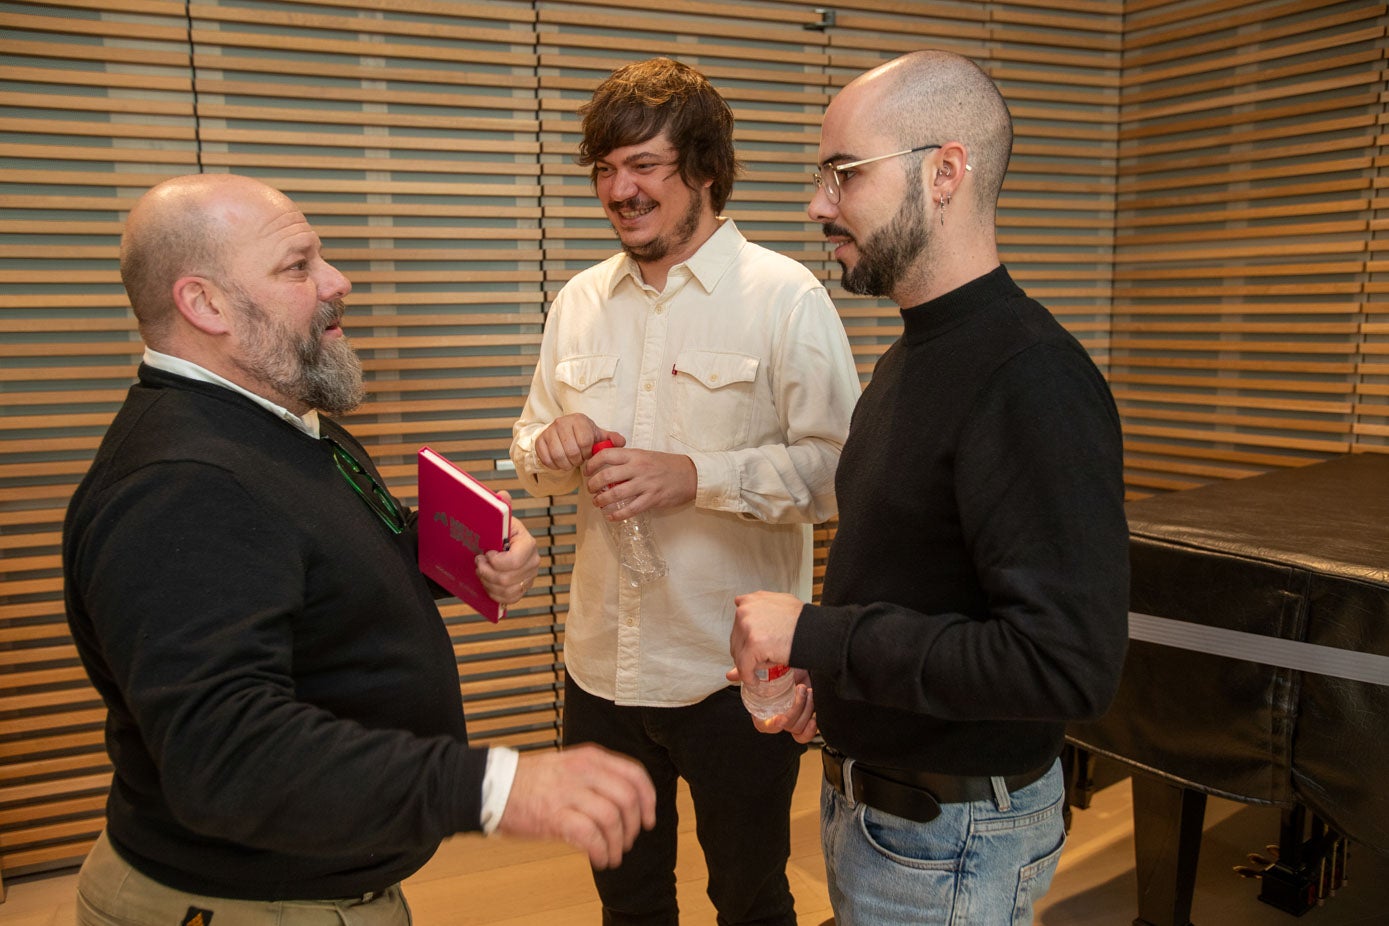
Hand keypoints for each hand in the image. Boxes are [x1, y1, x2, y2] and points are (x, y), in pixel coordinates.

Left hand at [475, 492, 538, 605]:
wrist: (501, 544)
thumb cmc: (498, 531)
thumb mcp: (500, 519)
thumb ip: (501, 507)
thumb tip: (502, 495)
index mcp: (528, 543)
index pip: (514, 561)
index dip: (496, 562)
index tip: (484, 554)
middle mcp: (533, 561)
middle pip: (507, 579)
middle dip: (487, 573)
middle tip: (477, 564)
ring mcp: (529, 577)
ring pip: (507, 591)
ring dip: (488, 584)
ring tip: (481, 573)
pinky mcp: (523, 588)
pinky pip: (510, 599)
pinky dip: (495, 595)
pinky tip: (486, 584)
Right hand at [498, 743, 656, 868]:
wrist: (495, 786)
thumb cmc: (531, 780)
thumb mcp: (570, 764)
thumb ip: (597, 777)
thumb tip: (625, 804)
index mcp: (590, 757)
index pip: (634, 774)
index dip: (648, 799)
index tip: (649, 818)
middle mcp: (583, 771)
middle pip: (627, 799)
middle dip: (634, 826)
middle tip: (628, 840)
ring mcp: (569, 792)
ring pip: (612, 819)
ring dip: (618, 843)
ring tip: (612, 854)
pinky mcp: (555, 815)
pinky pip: (590, 836)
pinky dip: (600, 851)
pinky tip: (598, 859)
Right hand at [534, 414, 623, 472]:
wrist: (561, 432)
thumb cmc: (582, 435)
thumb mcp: (597, 435)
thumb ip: (611, 439)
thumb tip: (621, 442)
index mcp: (578, 420)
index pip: (584, 441)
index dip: (587, 452)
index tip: (587, 453)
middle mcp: (562, 422)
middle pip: (571, 450)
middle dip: (577, 460)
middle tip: (578, 460)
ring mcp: (548, 431)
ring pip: (558, 456)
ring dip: (566, 464)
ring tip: (570, 462)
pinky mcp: (539, 441)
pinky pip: (546, 459)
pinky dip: (554, 465)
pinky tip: (560, 463)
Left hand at [584, 446, 695, 519]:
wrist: (691, 474)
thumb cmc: (667, 465)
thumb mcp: (646, 455)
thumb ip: (627, 460)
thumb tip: (605, 466)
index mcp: (635, 455)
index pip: (606, 455)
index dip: (592, 463)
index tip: (587, 471)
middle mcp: (638, 468)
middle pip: (606, 475)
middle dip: (593, 485)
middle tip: (590, 490)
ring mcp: (645, 484)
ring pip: (615, 493)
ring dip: (602, 500)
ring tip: (597, 503)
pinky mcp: (652, 499)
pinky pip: (630, 509)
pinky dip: (617, 515)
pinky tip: (610, 517)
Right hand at [725, 666, 818, 742]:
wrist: (802, 663)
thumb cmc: (781, 668)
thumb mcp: (764, 667)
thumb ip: (746, 672)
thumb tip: (730, 675)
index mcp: (765, 710)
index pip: (764, 725)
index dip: (772, 725)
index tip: (781, 718)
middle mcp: (779, 717)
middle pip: (786, 726)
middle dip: (796, 709)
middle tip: (801, 689)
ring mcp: (794, 719)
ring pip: (798, 727)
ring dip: (806, 709)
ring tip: (808, 690)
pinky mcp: (807, 717)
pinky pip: (807, 734)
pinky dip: (811, 729)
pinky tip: (814, 717)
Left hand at [730, 590, 803, 689]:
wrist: (817, 631)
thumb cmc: (802, 624)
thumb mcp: (778, 618)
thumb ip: (757, 628)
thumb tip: (737, 646)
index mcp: (751, 600)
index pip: (738, 626)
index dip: (747, 641)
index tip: (756, 649)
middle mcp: (745, 610)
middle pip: (736, 641)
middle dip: (748, 653)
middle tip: (768, 657)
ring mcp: (748, 625)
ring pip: (738, 655)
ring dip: (751, 663)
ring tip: (770, 662)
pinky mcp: (753, 643)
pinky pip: (744, 667)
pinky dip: (749, 677)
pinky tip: (756, 681)